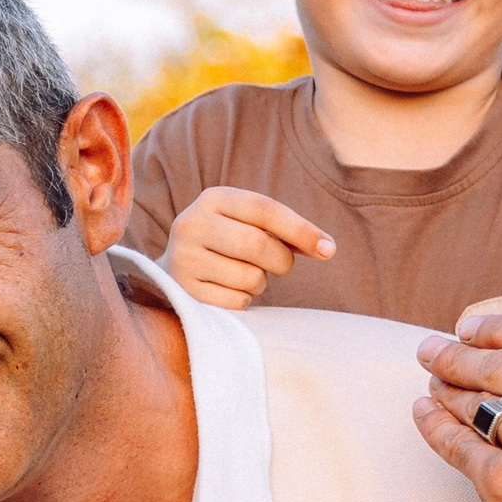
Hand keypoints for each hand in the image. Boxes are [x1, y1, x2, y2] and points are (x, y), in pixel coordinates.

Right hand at [161, 186, 336, 307]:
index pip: (265, 209)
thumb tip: (325, 248)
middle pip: (258, 244)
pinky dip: (244, 300)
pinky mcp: (185, 292)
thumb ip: (281, 230)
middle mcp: (192, 224)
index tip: (329, 249)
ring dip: (260, 282)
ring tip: (243, 275)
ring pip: (249, 277)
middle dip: (281, 260)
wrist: (172, 273)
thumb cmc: (225, 244)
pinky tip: (228, 290)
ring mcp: (184, 260)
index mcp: (213, 199)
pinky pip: (236, 302)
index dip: (301, 229)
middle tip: (282, 265)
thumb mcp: (246, 224)